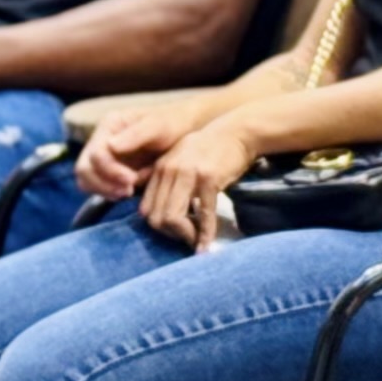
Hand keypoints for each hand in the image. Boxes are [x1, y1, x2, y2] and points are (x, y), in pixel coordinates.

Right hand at [75, 102, 197, 200]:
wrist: (183, 132)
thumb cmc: (172, 125)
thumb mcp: (158, 126)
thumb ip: (136, 134)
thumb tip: (110, 146)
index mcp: (109, 125)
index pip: (95, 154)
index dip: (110, 171)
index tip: (131, 180)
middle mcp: (101, 140)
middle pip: (84, 169)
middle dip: (104, 183)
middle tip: (128, 191)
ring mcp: (104, 156)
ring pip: (86, 180)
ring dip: (105, 190)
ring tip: (129, 192)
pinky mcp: (110, 170)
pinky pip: (98, 187)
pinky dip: (109, 193)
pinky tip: (129, 192)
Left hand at [139, 115, 257, 252]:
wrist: (236, 133)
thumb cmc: (210, 149)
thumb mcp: (181, 159)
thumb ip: (167, 180)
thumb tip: (157, 211)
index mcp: (160, 169)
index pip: (145, 209)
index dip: (158, 226)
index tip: (175, 231)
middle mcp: (169, 171)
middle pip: (155, 217)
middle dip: (170, 234)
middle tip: (187, 237)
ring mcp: (187, 175)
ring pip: (171, 218)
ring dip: (184, 236)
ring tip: (195, 241)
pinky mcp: (208, 180)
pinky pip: (203, 215)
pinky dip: (205, 235)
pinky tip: (207, 247)